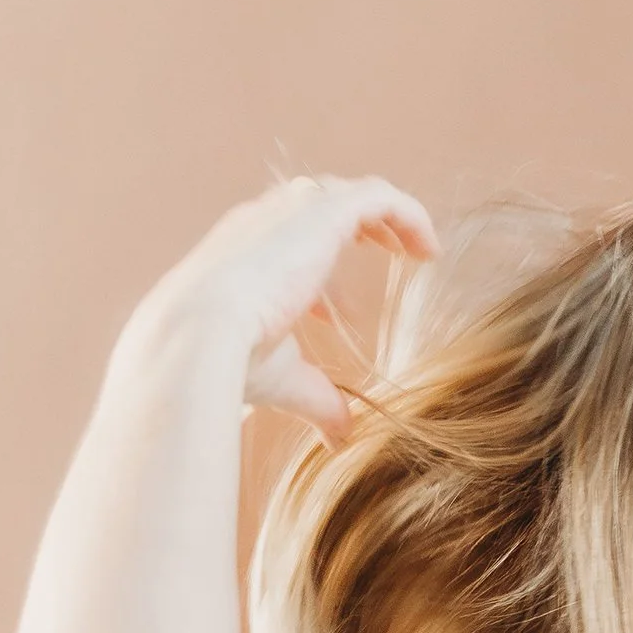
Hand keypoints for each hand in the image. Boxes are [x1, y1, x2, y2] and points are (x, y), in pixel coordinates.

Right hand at [127, 172, 438, 445]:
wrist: (203, 334)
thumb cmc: (231, 361)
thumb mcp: (284, 380)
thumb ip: (318, 400)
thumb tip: (340, 440)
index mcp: (244, 257)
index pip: (283, 249)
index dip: (317, 277)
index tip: (339, 316)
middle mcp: (263, 225)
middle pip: (315, 206)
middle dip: (355, 227)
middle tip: (393, 253)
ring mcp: (290, 214)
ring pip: (347, 192)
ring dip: (387, 216)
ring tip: (420, 249)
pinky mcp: (320, 213)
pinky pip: (376, 195)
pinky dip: (407, 214)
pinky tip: (430, 248)